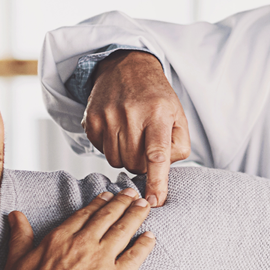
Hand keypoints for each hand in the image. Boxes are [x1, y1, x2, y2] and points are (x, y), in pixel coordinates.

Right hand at [2, 188, 155, 269]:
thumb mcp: (15, 261)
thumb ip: (20, 236)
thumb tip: (16, 216)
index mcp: (60, 238)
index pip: (86, 214)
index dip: (100, 203)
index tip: (109, 195)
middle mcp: (83, 244)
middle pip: (109, 216)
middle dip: (123, 202)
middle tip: (133, 194)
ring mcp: (101, 260)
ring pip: (124, 230)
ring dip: (137, 215)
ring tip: (145, 206)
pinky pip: (136, 256)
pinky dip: (145, 244)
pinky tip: (151, 237)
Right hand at [83, 51, 190, 206]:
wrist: (126, 67)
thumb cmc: (157, 98)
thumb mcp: (178, 117)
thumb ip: (178, 147)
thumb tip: (163, 172)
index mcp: (157, 114)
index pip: (157, 155)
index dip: (157, 182)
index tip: (155, 202)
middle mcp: (130, 115)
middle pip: (135, 164)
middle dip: (143, 163)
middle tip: (147, 146)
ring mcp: (107, 116)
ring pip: (117, 161)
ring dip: (127, 157)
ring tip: (133, 136)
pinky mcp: (90, 120)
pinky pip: (100, 151)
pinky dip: (111, 147)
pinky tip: (118, 130)